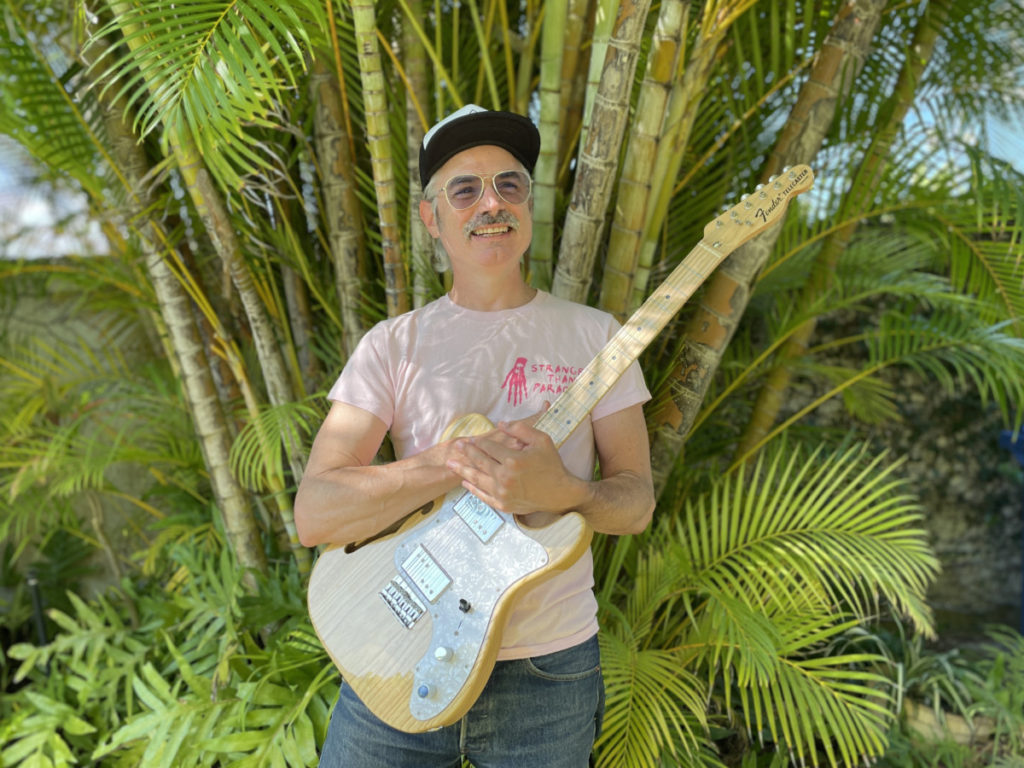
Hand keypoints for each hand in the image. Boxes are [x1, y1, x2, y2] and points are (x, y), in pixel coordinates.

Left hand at [445, 408, 591, 516]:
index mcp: (513, 460)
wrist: (560, 493)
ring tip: (451, 463)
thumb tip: (501, 424)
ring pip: (477, 479)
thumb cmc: (552, 465)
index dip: (478, 442)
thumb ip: (520, 429)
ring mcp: (503, 493)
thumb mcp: (542, 440)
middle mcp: (505, 477)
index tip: (470, 439)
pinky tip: (465, 482)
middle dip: (466, 453)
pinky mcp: (503, 505)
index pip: (490, 448)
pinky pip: (483, 496)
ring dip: (463, 470)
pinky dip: (473, 489)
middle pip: (480, 462)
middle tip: (455, 447)